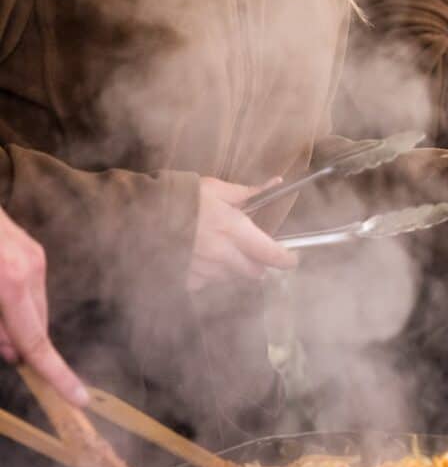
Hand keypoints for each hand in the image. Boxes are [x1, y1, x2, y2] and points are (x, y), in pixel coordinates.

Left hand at [0, 208, 88, 405]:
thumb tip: (13, 352)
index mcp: (12, 283)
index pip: (38, 342)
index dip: (57, 375)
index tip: (79, 398)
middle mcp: (31, 269)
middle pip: (38, 326)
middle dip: (21, 344)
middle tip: (1, 347)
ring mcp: (34, 255)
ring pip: (35, 307)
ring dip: (16, 321)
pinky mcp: (31, 247)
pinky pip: (31, 288)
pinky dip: (17, 303)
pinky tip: (0, 293)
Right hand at [187, 177, 296, 291]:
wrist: (136, 213)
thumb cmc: (178, 196)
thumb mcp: (214, 188)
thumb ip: (247, 193)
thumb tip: (277, 183)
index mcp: (232, 229)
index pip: (270, 253)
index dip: (286, 260)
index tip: (292, 259)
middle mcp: (221, 253)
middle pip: (254, 272)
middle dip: (257, 264)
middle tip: (250, 251)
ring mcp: (203, 270)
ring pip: (231, 278)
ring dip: (231, 268)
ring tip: (217, 249)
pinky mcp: (185, 280)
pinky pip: (206, 283)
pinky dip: (207, 274)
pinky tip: (198, 258)